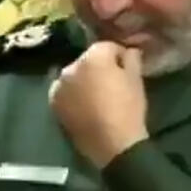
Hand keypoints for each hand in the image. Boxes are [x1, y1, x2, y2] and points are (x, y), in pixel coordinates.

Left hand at [48, 42, 148, 167]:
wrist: (112, 144)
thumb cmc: (128, 108)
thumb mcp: (136, 79)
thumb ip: (132, 58)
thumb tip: (129, 51)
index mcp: (93, 57)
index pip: (108, 47)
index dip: (120, 56)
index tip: (128, 69)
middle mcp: (71, 67)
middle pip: (89, 60)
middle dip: (100, 67)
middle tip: (113, 83)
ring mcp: (59, 86)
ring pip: (76, 76)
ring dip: (85, 80)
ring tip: (98, 96)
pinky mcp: (54, 104)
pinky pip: (66, 91)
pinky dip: (74, 94)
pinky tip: (86, 106)